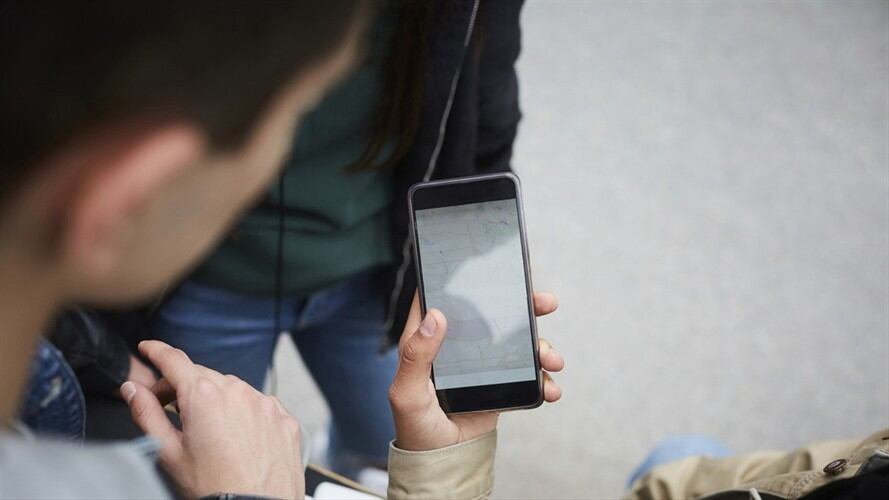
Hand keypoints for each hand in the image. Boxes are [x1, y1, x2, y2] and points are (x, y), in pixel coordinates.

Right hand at [120, 341, 303, 498]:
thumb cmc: (215, 487)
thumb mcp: (168, 452)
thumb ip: (146, 414)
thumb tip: (133, 390)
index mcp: (204, 396)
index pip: (174, 360)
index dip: (157, 351)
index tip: (149, 349)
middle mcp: (238, 391)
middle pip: (202, 375)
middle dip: (182, 386)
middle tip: (168, 406)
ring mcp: (265, 403)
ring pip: (233, 389)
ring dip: (216, 399)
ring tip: (206, 430)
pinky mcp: (284, 417)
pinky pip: (259, 404)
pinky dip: (244, 412)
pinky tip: (236, 437)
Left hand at [388, 291, 563, 450]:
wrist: (444, 463)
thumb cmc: (416, 427)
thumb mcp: (407, 393)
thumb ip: (416, 356)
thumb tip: (435, 316)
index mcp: (431, 340)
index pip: (446, 299)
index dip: (465, 280)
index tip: (490, 268)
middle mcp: (460, 346)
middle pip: (494, 314)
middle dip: (525, 307)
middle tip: (545, 302)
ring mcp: (484, 365)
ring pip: (518, 343)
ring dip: (542, 346)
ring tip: (552, 359)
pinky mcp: (502, 385)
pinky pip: (528, 376)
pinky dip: (544, 381)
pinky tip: (550, 389)